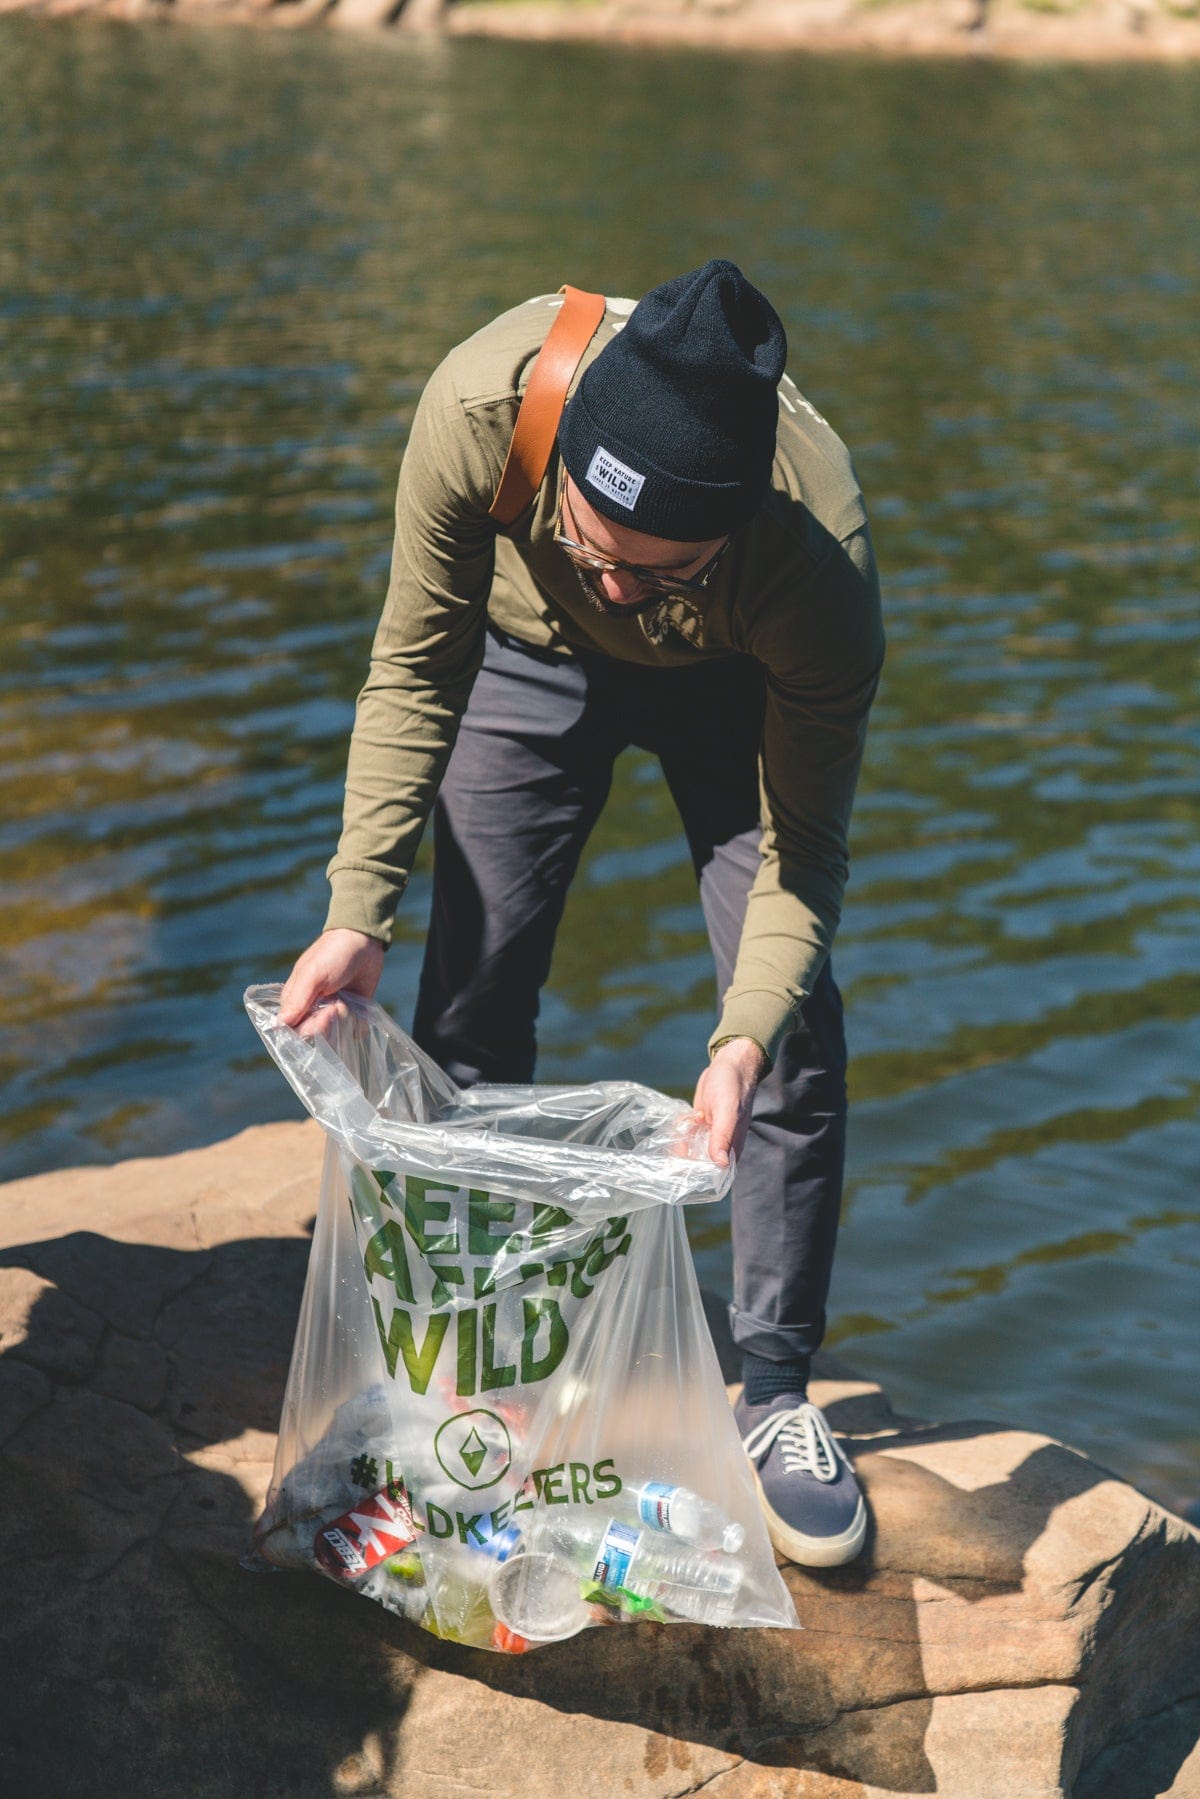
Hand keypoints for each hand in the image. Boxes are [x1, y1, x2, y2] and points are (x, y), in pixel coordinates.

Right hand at [278, 928, 385, 1038]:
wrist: (364, 941)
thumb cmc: (333, 954)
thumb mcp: (313, 973)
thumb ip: (298, 999)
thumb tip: (279, 1025)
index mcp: (295, 1001)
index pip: (294, 1030)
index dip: (310, 1028)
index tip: (328, 1014)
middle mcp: (311, 1010)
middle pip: (313, 1036)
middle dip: (327, 1025)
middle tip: (338, 1006)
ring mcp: (331, 1013)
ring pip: (332, 1038)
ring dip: (341, 1026)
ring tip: (347, 1005)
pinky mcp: (350, 1014)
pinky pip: (350, 1033)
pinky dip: (356, 1027)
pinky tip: (358, 1012)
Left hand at [691, 1037, 767, 1168]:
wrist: (729, 1065)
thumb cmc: (732, 1087)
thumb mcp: (727, 1111)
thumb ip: (723, 1137)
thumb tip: (721, 1165)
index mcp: (732, 1149)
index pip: (714, 1175)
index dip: (697, 1176)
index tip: (682, 1168)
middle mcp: (721, 1146)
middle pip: (697, 1164)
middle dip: (685, 1154)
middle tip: (687, 1133)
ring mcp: (709, 1136)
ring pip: (688, 1149)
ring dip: (682, 1138)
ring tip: (690, 1120)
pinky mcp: (701, 1126)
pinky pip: (686, 1135)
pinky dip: (683, 1127)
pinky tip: (688, 1116)